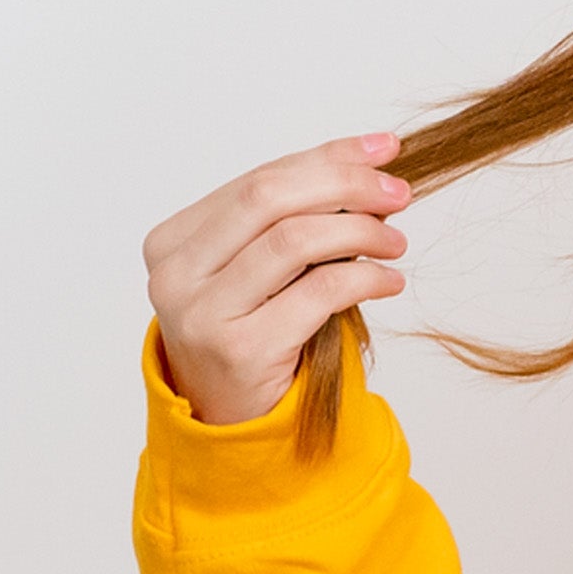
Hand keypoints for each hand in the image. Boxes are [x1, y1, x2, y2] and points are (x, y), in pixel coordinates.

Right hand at [144, 132, 411, 425]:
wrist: (233, 424)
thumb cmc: (255, 338)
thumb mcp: (261, 275)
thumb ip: (291, 225)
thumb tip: (368, 170)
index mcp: (173, 241)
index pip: (259, 179)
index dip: (326, 157)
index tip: (383, 149)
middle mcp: (176, 273)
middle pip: (269, 198)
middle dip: (345, 185)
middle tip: (399, 193)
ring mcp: (202, 312)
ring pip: (293, 241)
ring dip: (359, 232)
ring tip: (397, 242)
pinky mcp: (241, 349)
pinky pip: (316, 294)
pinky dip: (364, 278)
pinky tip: (390, 280)